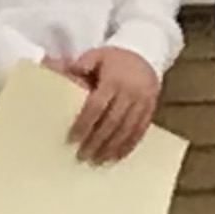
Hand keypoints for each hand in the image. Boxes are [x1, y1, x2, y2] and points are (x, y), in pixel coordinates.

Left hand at [48, 45, 160, 163]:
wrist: (147, 52)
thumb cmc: (116, 58)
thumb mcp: (98, 55)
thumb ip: (82, 64)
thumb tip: (63, 71)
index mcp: (114, 80)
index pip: (97, 106)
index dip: (85, 123)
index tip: (73, 138)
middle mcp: (130, 92)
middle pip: (112, 121)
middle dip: (97, 141)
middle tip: (83, 156)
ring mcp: (143, 101)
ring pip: (127, 128)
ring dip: (113, 147)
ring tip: (99, 160)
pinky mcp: (151, 108)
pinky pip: (141, 129)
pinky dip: (130, 144)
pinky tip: (118, 156)